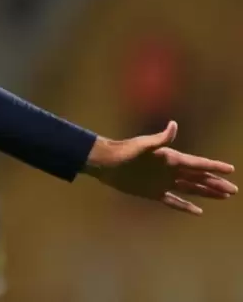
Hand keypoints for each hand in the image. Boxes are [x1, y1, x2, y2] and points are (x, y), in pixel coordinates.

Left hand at [84, 121, 236, 214]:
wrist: (105, 163)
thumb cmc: (123, 151)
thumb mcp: (142, 145)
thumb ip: (160, 139)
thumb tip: (173, 125)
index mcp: (170, 159)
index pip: (197, 164)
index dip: (214, 167)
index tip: (230, 169)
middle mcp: (170, 171)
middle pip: (198, 178)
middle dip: (216, 184)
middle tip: (233, 190)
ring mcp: (163, 183)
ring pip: (191, 189)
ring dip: (207, 193)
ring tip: (223, 196)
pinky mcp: (153, 193)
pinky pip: (173, 201)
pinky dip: (185, 206)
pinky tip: (198, 212)